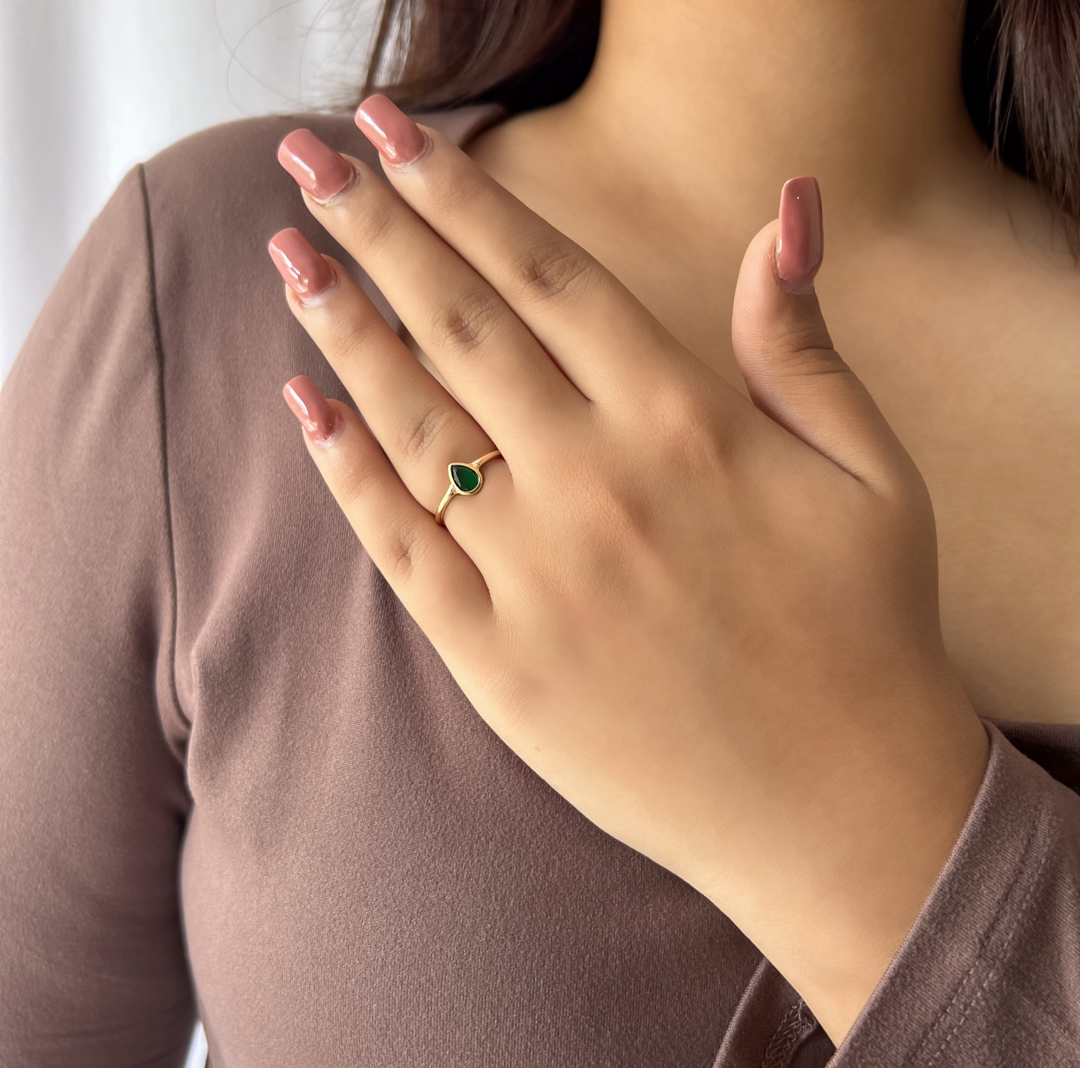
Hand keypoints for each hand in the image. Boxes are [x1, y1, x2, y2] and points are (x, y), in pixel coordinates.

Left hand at [270, 97, 989, 1045]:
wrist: (835, 808)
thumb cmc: (867, 635)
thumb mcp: (871, 474)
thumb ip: (802, 346)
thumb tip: (782, 214)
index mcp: (688, 421)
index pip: (547, 273)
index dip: (462, 193)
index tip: (396, 134)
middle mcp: (597, 482)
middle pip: (461, 325)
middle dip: (377, 231)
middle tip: (309, 162)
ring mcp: (537, 574)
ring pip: (414, 423)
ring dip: (344, 331)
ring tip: (291, 258)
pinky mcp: (498, 661)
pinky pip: (401, 548)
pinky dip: (345, 472)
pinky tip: (305, 406)